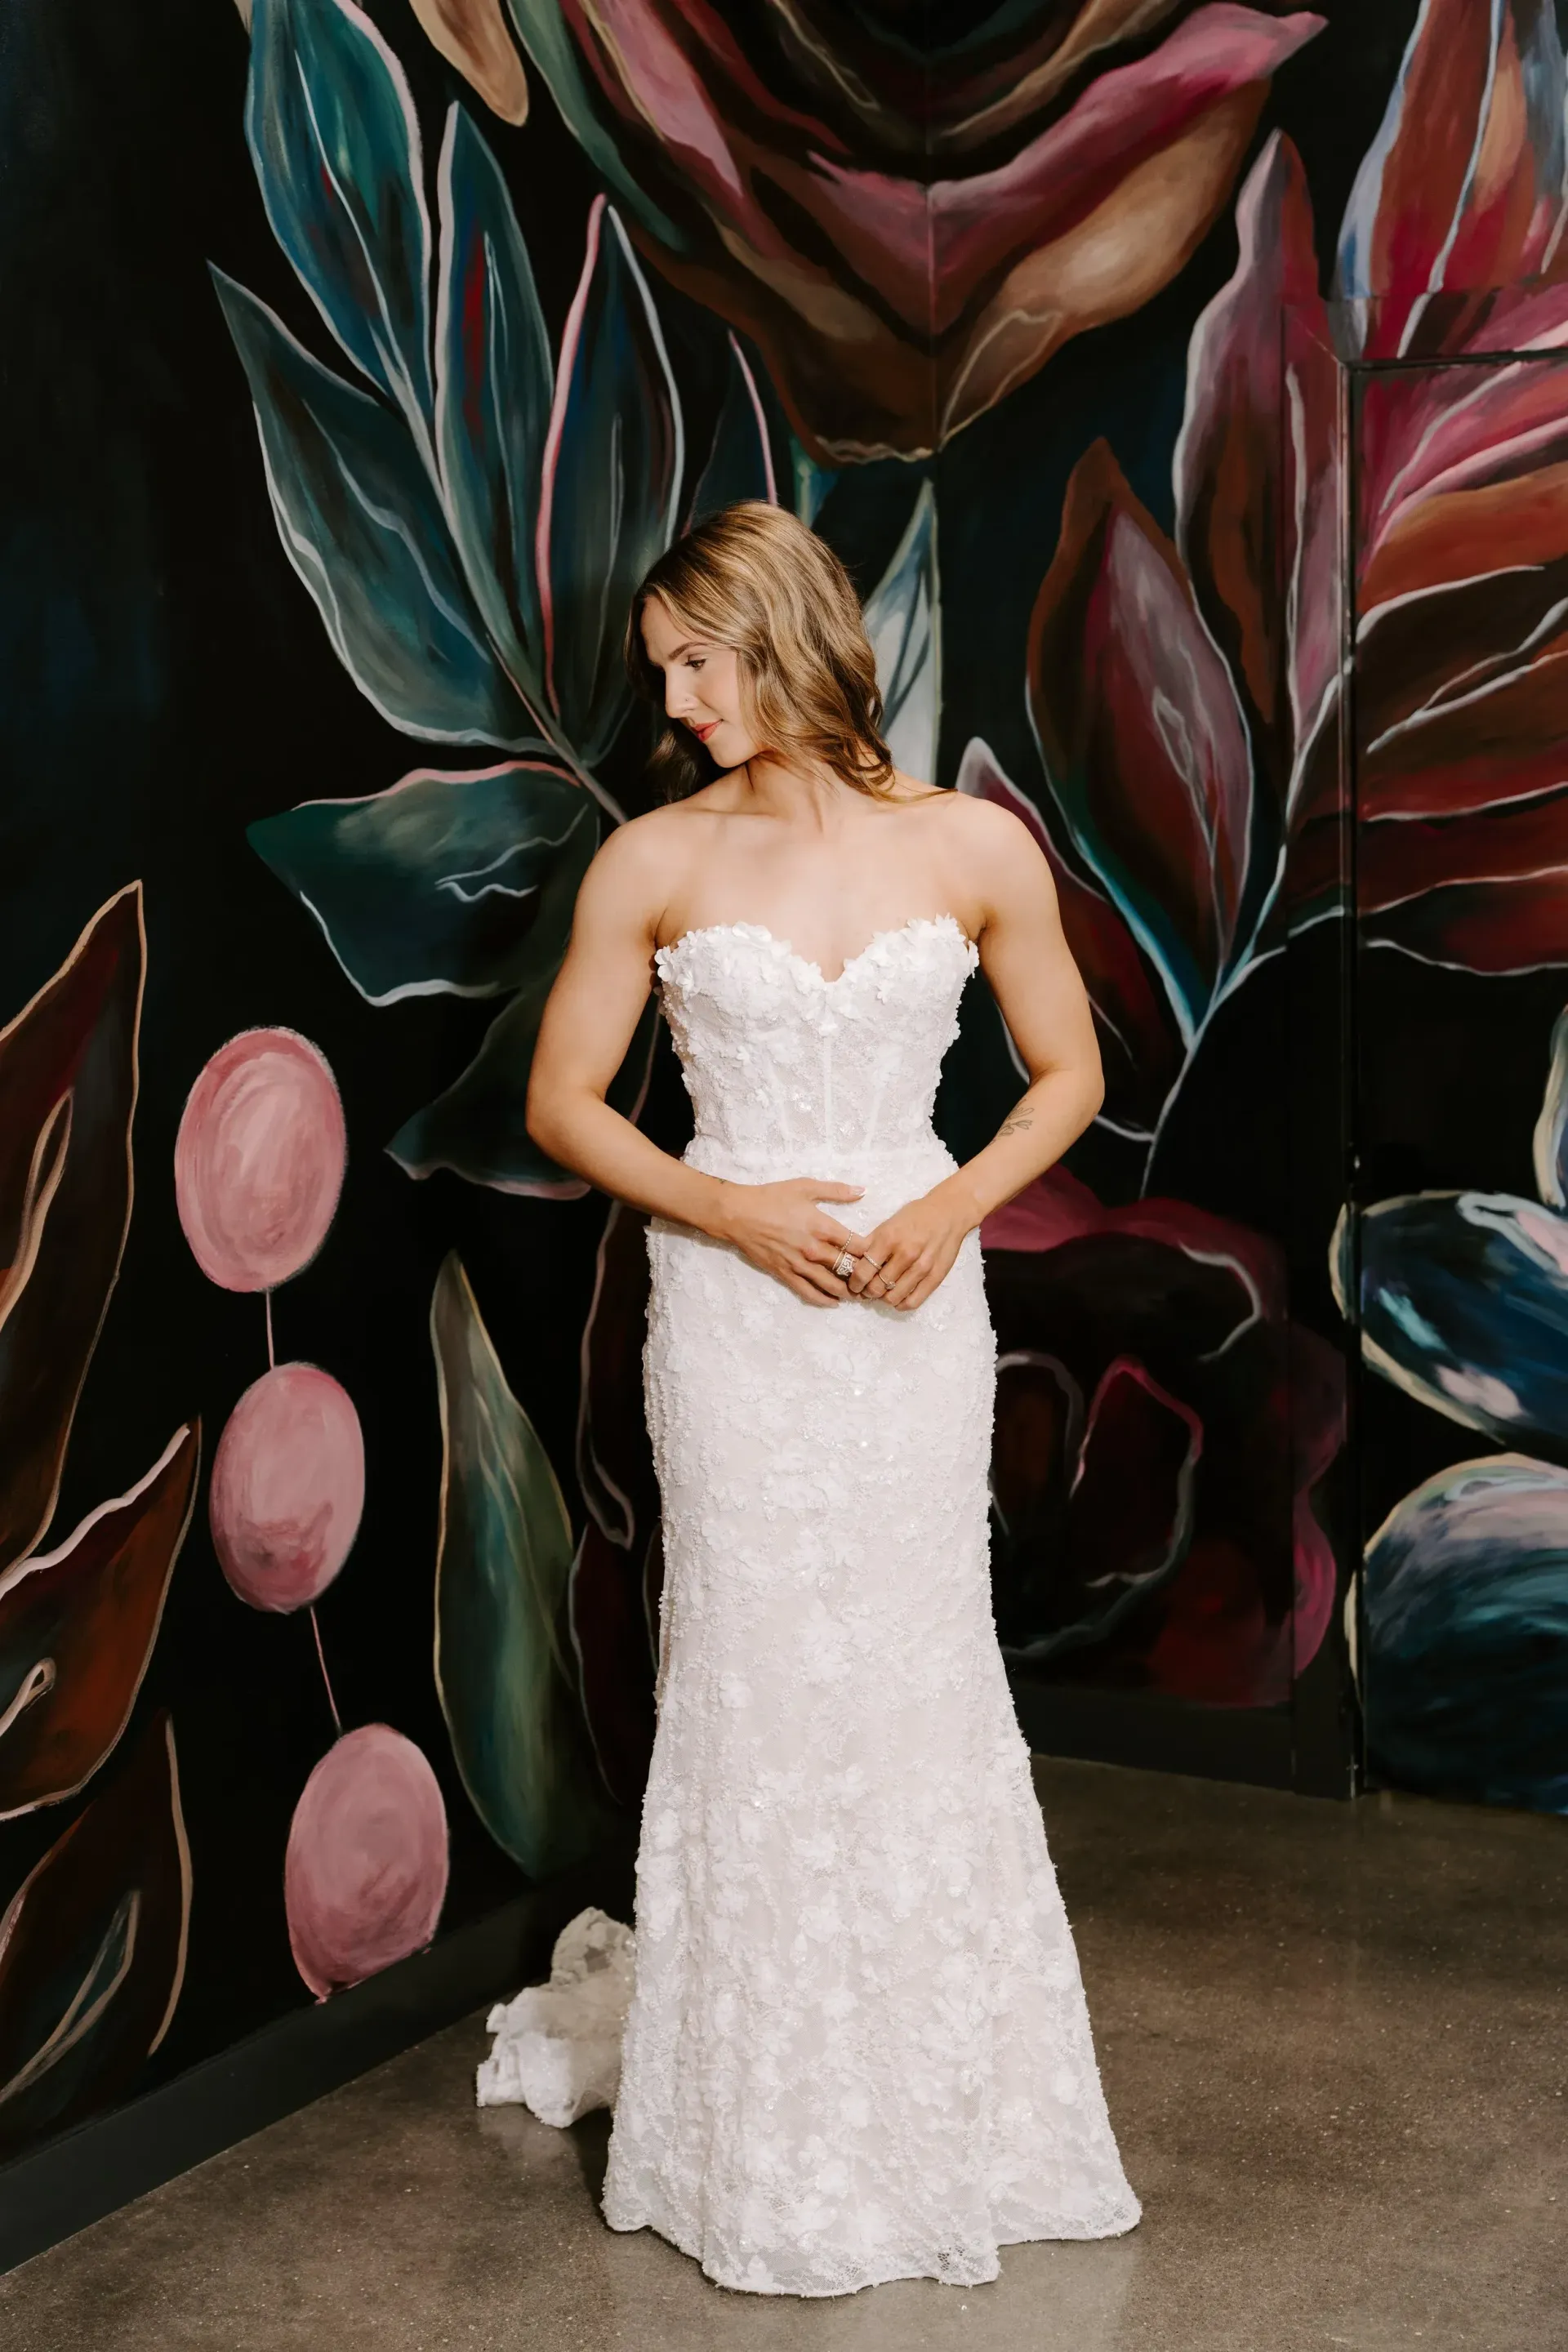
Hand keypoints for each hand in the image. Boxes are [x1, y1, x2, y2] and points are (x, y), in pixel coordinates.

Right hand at [710, 1177, 866, 1306]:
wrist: (738, 1214)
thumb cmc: (771, 1197)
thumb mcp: (805, 1186)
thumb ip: (836, 1190)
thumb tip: (863, 1191)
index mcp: (821, 1226)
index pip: (856, 1244)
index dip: (871, 1252)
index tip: (880, 1255)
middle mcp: (813, 1248)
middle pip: (846, 1267)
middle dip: (863, 1276)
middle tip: (875, 1280)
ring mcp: (798, 1263)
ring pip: (830, 1284)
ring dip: (847, 1292)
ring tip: (860, 1295)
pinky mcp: (784, 1273)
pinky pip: (808, 1292)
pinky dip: (823, 1299)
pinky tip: (834, 1303)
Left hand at [845, 1178, 979, 1311]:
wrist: (948, 1212)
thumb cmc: (915, 1216)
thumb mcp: (888, 1223)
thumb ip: (869, 1243)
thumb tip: (851, 1261)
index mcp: (889, 1239)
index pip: (863, 1271)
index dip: (855, 1282)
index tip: (854, 1284)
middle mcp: (905, 1254)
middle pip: (876, 1287)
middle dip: (867, 1292)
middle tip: (867, 1289)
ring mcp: (922, 1267)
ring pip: (893, 1298)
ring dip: (883, 1298)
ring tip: (883, 1292)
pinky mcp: (936, 1277)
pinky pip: (913, 1302)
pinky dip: (901, 1304)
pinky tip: (898, 1298)